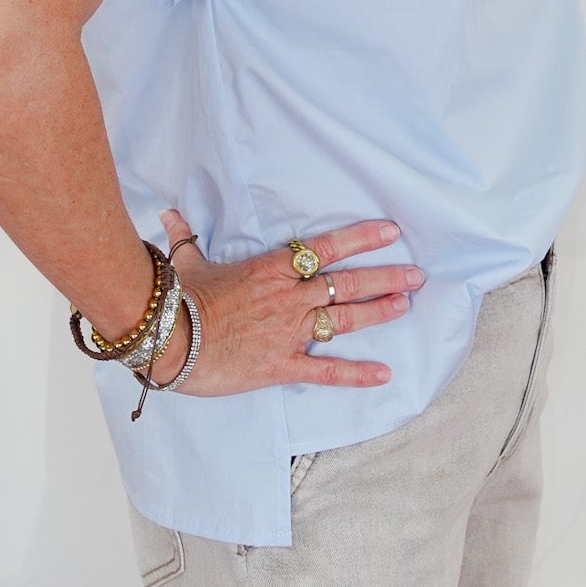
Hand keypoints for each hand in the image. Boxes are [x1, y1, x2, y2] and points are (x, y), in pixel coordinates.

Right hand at [151, 207, 423, 396]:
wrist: (169, 338)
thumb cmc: (178, 298)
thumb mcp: (186, 261)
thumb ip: (185, 236)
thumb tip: (169, 212)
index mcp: (271, 268)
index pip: (326, 248)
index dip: (362, 238)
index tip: (391, 232)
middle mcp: (289, 297)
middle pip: (347, 283)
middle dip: (385, 277)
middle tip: (416, 274)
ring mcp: (289, 331)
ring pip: (344, 319)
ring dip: (378, 312)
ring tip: (405, 305)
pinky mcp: (282, 364)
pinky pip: (326, 370)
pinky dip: (356, 373)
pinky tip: (384, 374)